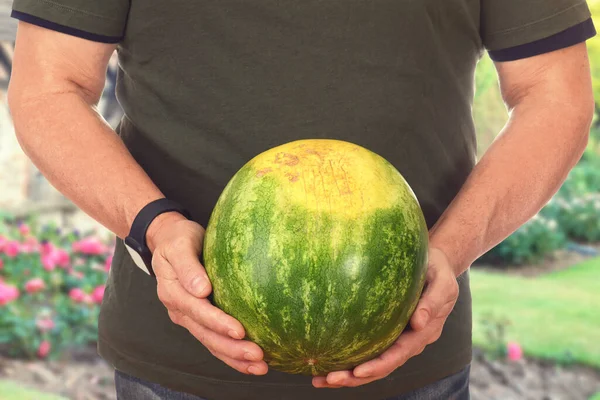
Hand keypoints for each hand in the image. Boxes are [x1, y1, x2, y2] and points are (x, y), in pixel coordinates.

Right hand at [148, 212, 267, 375]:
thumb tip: (202, 290)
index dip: (218, 323)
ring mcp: (189, 317)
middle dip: (231, 349)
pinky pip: (214, 340)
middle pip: (206, 335)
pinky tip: (252, 362)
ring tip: (260, 366)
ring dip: (234, 358)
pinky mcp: (199, 319)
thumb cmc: (178, 239)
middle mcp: (180, 310)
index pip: (197, 311)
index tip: (240, 331)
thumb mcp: (179, 245)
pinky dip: (232, 354)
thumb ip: (188, 266)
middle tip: (258, 356)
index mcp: (173, 292)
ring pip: (211, 343)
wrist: (169, 240)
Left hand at [312, 247, 458, 387]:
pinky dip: (347, 358)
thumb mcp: (442, 281)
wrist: (434, 264)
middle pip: (382, 366)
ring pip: (372, 364)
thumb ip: (433, 301)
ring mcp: (397, 338)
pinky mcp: (385, 331)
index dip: (379, 365)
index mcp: (424, 333)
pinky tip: (324, 362)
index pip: (399, 354)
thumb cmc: (437, 269)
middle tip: (331, 379)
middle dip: (356, 377)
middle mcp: (409, 341)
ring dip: (348, 375)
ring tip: (320, 379)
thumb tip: (419, 323)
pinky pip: (366, 349)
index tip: (358, 372)